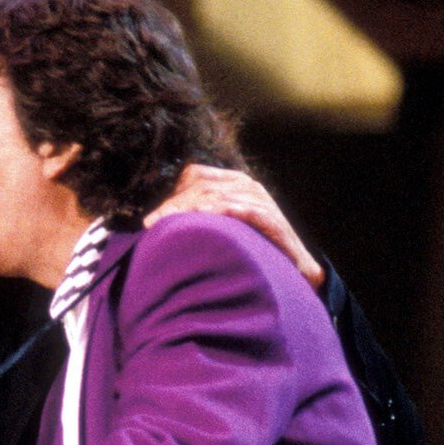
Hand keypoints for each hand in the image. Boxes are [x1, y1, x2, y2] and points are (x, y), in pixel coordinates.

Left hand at [146, 164, 324, 289]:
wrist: (294, 269)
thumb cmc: (251, 249)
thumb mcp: (221, 229)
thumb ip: (198, 219)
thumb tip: (154, 226)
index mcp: (232, 182)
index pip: (194, 175)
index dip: (171, 194)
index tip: (149, 221)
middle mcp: (246, 185)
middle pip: (201, 185)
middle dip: (173, 204)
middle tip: (150, 224)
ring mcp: (259, 200)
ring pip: (217, 195)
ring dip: (188, 207)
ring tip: (167, 221)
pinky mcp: (271, 218)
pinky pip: (244, 208)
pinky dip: (222, 210)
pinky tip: (202, 215)